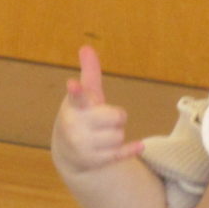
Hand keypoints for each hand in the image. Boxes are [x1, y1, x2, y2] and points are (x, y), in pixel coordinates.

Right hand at [51, 46, 143, 175]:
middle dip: (115, 117)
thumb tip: (86, 47)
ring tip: (101, 135)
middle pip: (116, 117)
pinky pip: (120, 153)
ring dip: (116, 134)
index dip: (76, 90)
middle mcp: (76, 126)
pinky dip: (130, 150)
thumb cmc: (80, 116)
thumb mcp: (84, 96)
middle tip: (103, 119)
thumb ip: (89, 73)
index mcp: (74, 107)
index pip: (76, 96)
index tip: (72, 83)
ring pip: (120, 135)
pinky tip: (139, 146)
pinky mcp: (95, 160)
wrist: (69, 152)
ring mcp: (84, 145)